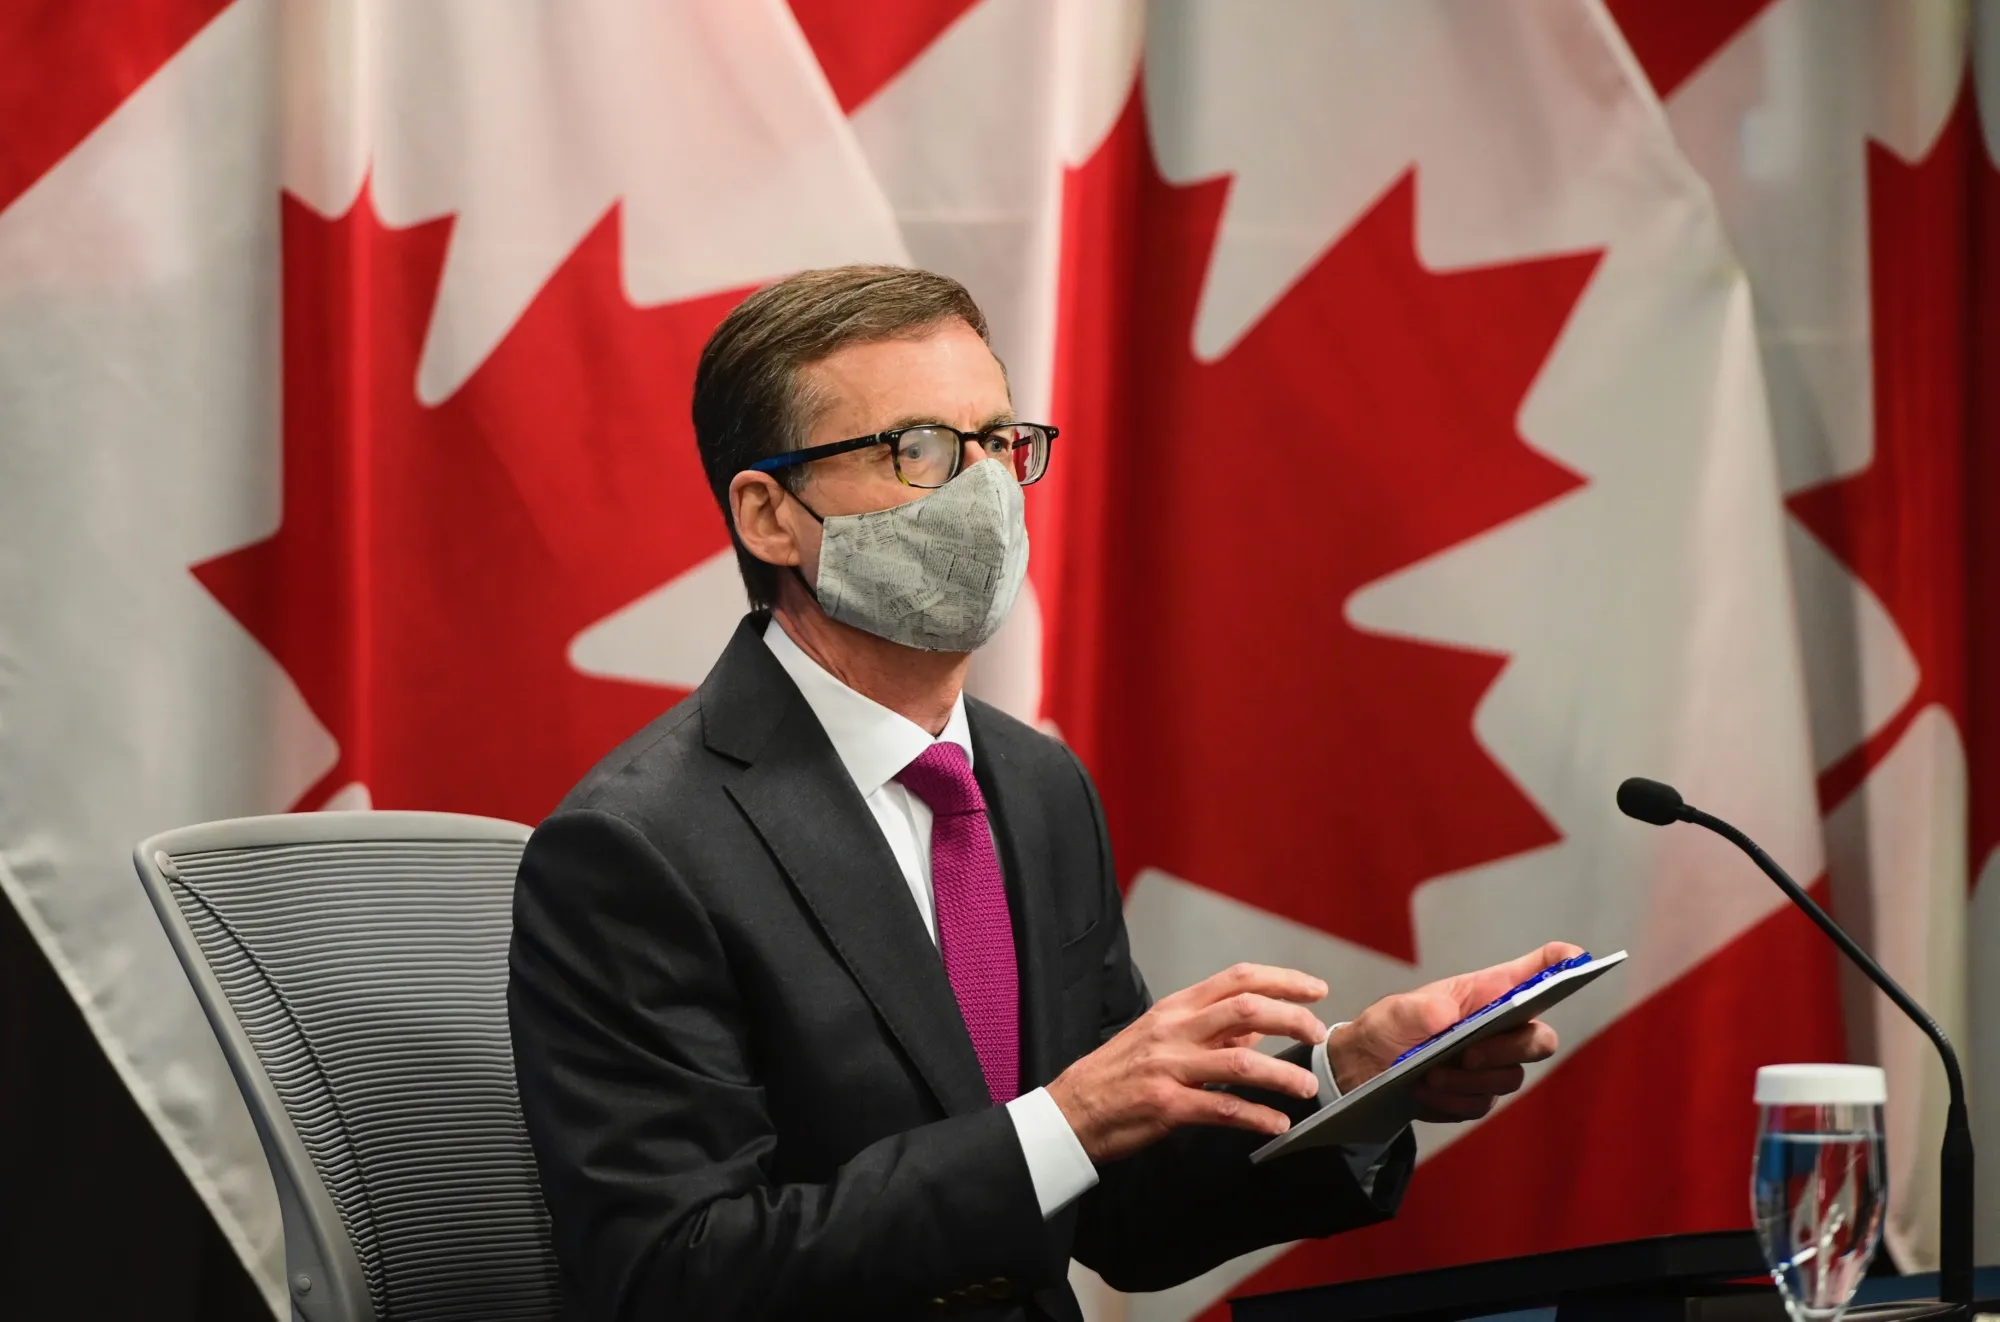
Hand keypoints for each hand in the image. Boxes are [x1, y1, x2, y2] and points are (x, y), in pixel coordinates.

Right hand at [1046, 963, 1330, 1162]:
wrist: (1071, 1109)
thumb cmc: (1116, 1073)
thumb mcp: (1161, 1037)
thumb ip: (1210, 1031)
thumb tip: (1256, 1029)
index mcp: (1175, 1008)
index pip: (1238, 979)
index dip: (1282, 980)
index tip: (1315, 990)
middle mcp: (1174, 1030)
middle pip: (1247, 1010)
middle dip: (1292, 1019)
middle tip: (1318, 1035)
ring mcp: (1169, 1067)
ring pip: (1241, 1061)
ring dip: (1283, 1074)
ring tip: (1307, 1088)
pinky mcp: (1166, 1105)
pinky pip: (1223, 1108)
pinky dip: (1257, 1116)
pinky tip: (1277, 1124)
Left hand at [1326, 941, 1582, 1122]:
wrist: (1366, 1071)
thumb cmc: (1389, 1027)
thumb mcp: (1396, 1011)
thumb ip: (1420, 1010)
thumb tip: (1446, 1016)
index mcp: (1485, 994)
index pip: (1534, 975)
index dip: (1561, 965)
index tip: (1577, 959)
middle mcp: (1499, 1028)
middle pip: (1539, 1040)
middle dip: (1509, 1050)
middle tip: (1468, 1055)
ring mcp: (1493, 1065)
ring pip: (1510, 1078)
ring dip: (1467, 1081)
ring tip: (1430, 1075)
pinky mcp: (1478, 1095)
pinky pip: (1480, 1104)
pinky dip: (1451, 1100)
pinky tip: (1424, 1091)